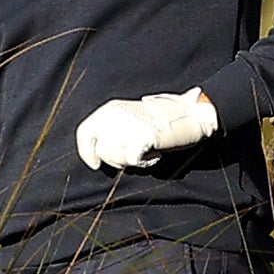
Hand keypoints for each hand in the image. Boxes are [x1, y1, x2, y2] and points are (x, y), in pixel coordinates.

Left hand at [73, 86, 218, 171]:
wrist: (189, 113)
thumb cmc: (160, 120)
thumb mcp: (128, 117)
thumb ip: (111, 130)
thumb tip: (96, 154)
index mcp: (109, 109)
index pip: (84, 132)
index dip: (86, 152)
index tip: (95, 164)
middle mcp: (114, 116)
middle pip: (101, 150)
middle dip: (115, 160)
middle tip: (133, 154)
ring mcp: (127, 126)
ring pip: (116, 158)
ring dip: (131, 161)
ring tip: (146, 148)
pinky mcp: (141, 137)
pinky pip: (134, 161)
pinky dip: (145, 161)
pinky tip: (155, 152)